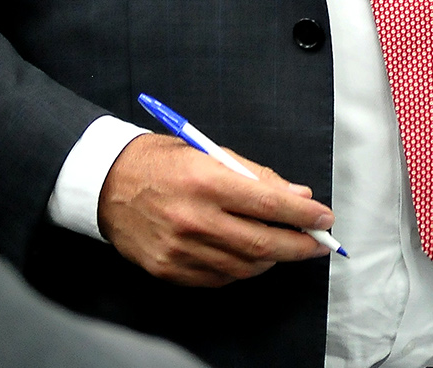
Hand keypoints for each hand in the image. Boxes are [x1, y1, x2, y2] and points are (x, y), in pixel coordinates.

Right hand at [97, 132, 335, 286]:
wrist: (107, 184)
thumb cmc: (162, 162)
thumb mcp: (210, 153)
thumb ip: (257, 176)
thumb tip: (298, 196)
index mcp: (207, 182)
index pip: (270, 205)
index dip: (304, 216)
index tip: (324, 219)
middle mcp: (194, 219)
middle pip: (262, 244)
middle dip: (300, 246)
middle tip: (318, 243)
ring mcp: (180, 249)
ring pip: (244, 267)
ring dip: (272, 260)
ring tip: (282, 247)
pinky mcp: (169, 270)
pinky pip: (218, 278)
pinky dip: (241, 270)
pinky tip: (247, 256)